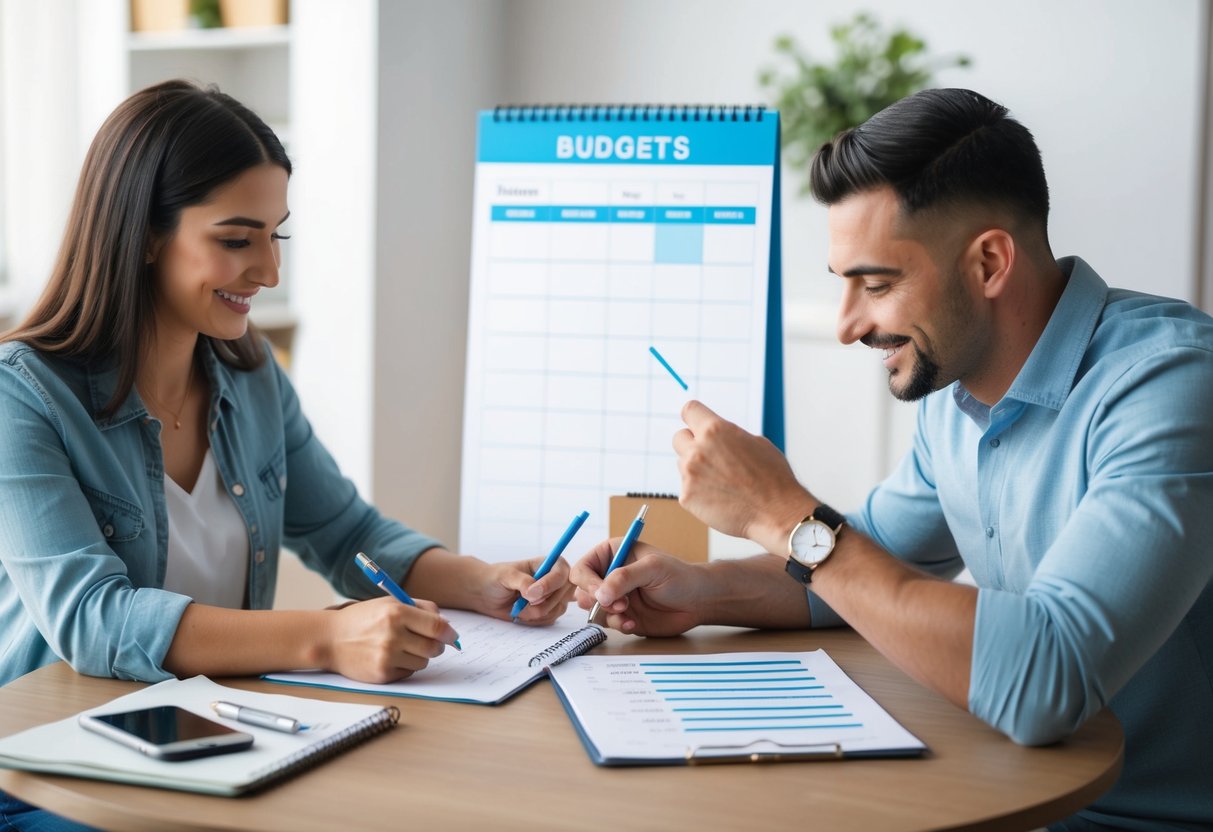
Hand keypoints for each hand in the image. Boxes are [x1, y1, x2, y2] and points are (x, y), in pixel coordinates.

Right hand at [325, 596, 458, 683]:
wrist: (331, 639)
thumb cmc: (364, 618)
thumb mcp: (390, 603)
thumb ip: (420, 608)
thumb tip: (447, 624)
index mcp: (397, 612)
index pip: (437, 626)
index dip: (449, 633)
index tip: (452, 635)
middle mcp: (393, 635)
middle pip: (434, 647)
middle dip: (437, 646)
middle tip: (430, 642)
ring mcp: (387, 657)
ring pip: (424, 662)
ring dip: (420, 656)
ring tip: (403, 647)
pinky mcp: (382, 674)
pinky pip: (409, 672)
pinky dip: (406, 665)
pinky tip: (391, 657)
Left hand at [473, 556, 575, 625]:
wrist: (488, 595)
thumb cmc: (496, 579)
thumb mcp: (506, 576)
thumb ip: (522, 582)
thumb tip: (535, 594)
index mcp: (549, 563)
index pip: (562, 573)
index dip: (549, 585)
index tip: (530, 594)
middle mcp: (556, 579)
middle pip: (563, 594)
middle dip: (540, 602)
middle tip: (521, 599)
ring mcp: (556, 596)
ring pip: (556, 609)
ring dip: (533, 611)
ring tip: (518, 604)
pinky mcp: (551, 611)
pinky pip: (550, 619)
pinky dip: (533, 619)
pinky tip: (522, 611)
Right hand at [571, 539, 710, 636]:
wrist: (698, 602)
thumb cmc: (679, 576)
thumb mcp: (652, 569)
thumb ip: (624, 578)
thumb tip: (600, 594)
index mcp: (613, 554)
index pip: (583, 567)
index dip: (586, 582)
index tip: (599, 593)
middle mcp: (610, 575)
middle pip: (582, 590)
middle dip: (596, 600)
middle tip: (618, 604)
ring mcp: (616, 597)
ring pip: (593, 609)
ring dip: (607, 614)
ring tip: (627, 613)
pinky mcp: (622, 615)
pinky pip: (607, 623)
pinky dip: (617, 625)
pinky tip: (634, 623)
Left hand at [674, 400, 811, 551]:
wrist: (776, 513)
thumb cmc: (772, 478)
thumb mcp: (756, 443)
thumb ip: (729, 436)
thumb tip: (717, 436)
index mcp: (716, 430)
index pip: (690, 410)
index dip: (694, 417)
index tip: (695, 423)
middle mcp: (698, 449)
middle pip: (679, 437)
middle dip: (692, 444)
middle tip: (711, 457)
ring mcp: (690, 474)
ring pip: (682, 464)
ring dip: (696, 469)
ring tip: (722, 482)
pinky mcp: (687, 497)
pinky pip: (687, 488)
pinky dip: (699, 492)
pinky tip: (720, 498)